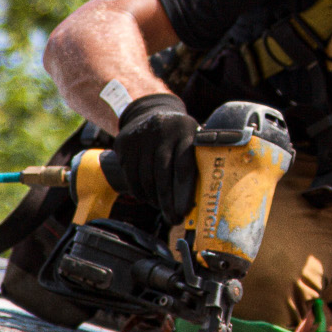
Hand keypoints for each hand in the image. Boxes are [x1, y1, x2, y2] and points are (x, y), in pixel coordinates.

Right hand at [105, 93, 198, 220]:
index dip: (184, 191)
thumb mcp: (192, 138)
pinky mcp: (124, 143)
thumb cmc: (179, 136)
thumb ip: (198, 161)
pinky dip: (139, 192)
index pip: (184, 165)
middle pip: (163, 174)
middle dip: (168, 201)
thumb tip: (206, 199)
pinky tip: (147, 198)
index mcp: (186, 129)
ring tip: (162, 209)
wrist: (149, 112)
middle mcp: (162, 130)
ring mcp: (141, 136)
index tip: (185, 211)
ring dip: (154, 199)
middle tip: (173, 219)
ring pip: (145, 177)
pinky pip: (130, 176)